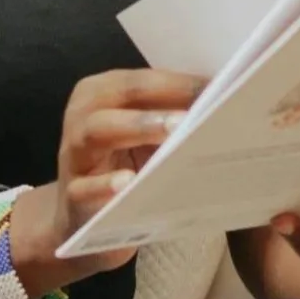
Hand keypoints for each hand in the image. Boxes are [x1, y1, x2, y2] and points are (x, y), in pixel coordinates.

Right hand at [7, 66, 206, 292]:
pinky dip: (105, 185)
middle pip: (120, 96)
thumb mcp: (145, 138)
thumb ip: (172, 117)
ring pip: (98, 130)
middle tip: (202, 106)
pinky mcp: (72, 195)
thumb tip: (228, 104)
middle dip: (163, 98)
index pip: (143, 80)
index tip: (223, 86)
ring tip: (176, 132)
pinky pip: (84, 187)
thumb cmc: (123, 167)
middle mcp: (83, 115)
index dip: (182, 82)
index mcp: (102, 93)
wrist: (82, 218)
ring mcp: (73, 155)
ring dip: (138, 128)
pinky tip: (129, 184)